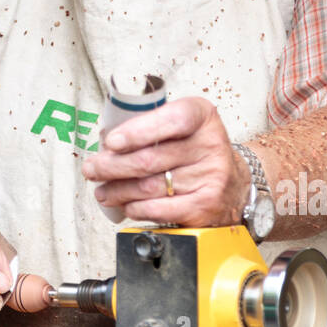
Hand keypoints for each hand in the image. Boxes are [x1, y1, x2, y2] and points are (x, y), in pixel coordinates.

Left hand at [81, 97, 251, 226]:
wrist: (235, 182)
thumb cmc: (196, 150)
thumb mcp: (182, 126)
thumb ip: (149, 127)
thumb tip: (105, 143)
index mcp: (202, 116)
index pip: (171, 120)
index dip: (138, 131)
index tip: (111, 142)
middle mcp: (210, 145)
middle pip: (150, 159)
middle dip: (112, 166)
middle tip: (92, 169)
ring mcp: (210, 177)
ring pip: (149, 187)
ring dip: (117, 190)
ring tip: (102, 190)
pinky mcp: (205, 206)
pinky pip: (159, 210)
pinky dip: (135, 208)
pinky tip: (126, 205)